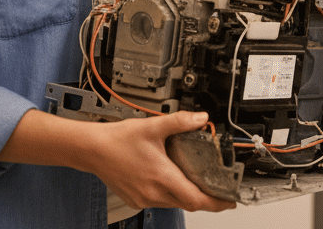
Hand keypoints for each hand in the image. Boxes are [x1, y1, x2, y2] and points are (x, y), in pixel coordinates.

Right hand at [91, 112, 235, 212]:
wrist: (92, 149)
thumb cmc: (118, 140)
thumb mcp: (153, 126)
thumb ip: (181, 122)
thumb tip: (201, 118)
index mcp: (161, 177)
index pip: (196, 199)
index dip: (217, 202)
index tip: (229, 201)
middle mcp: (153, 193)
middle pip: (188, 203)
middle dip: (205, 198)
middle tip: (219, 190)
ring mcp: (143, 199)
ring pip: (174, 203)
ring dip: (186, 195)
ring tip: (196, 181)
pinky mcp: (135, 200)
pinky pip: (159, 202)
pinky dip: (170, 194)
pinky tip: (171, 180)